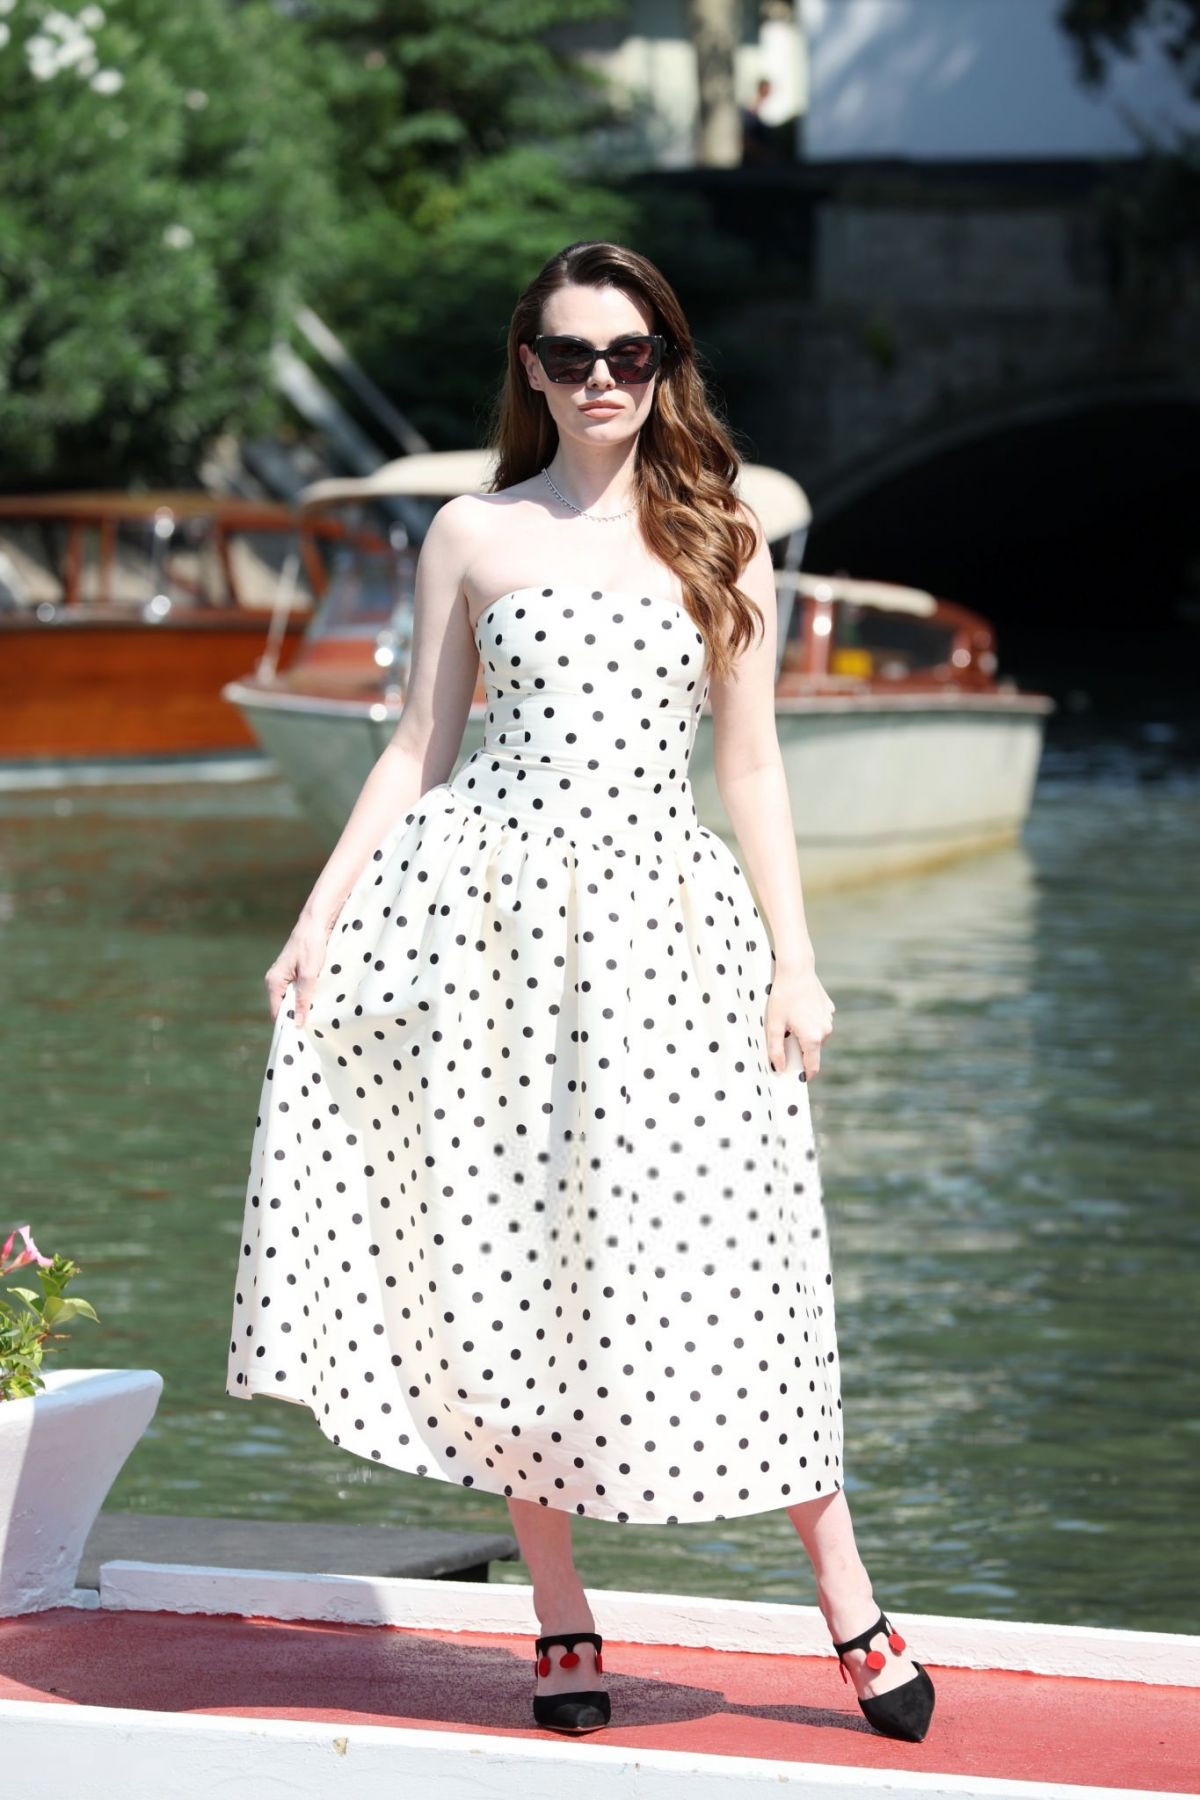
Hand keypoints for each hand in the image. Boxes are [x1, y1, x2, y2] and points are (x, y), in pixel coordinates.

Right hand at [264, 913, 334, 1026]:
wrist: (316, 922)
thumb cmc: (312, 946)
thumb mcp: (309, 975)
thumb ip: (303, 999)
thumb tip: (299, 1023)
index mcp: (274, 981)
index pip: (277, 1012)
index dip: (288, 1025)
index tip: (301, 1038)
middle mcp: (275, 980)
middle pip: (283, 1007)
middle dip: (296, 1017)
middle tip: (312, 1031)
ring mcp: (284, 977)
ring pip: (291, 1000)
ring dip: (302, 1008)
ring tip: (316, 1019)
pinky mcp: (293, 973)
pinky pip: (296, 992)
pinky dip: (305, 998)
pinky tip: (317, 1003)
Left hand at [764, 963, 834, 1078]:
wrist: (796, 969)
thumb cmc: (782, 997)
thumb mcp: (774, 1025)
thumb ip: (776, 1050)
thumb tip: (779, 1068)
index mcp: (813, 1038)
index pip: (812, 1066)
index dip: (804, 1074)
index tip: (795, 1077)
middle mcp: (825, 1031)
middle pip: (813, 1050)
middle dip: (800, 1049)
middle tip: (785, 1038)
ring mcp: (829, 1019)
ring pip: (816, 1036)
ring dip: (806, 1034)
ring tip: (791, 1020)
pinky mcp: (829, 1009)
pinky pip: (819, 1022)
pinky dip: (810, 1021)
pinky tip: (799, 1009)